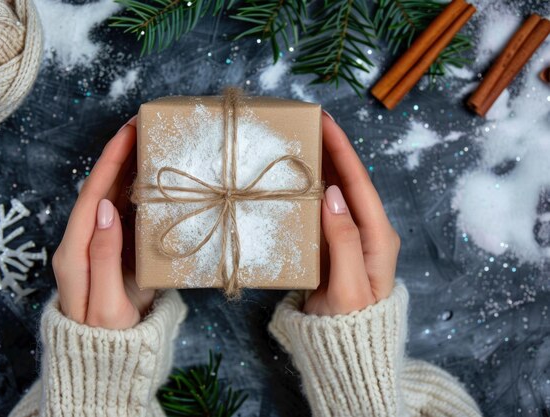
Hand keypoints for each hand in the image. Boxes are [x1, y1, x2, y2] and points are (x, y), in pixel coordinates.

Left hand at [51, 116, 154, 328]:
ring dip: (128, 168)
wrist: (108, 357)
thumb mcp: (105, 302)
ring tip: (148, 141)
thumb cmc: (107, 336)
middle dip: (119, 155)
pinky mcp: (114, 250)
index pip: (91, 196)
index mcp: (75, 251)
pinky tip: (151, 177)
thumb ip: (103, 255)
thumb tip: (105, 206)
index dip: (109, 162)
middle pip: (100, 189)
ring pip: (113, 197)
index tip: (127, 132)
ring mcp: (99, 245)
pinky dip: (137, 190)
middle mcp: (84, 241)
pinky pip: (124, 213)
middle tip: (141, 125)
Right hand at [304, 112, 399, 315]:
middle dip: (331, 149)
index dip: (342, 149)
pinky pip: (321, 211)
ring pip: (334, 193)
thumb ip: (344, 239)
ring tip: (300, 141)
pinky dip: (309, 190)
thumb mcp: (350, 284)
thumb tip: (331, 194)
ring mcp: (349, 238)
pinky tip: (295, 180)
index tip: (325, 121)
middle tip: (308, 122)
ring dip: (320, 166)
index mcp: (378, 236)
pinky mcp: (333, 246)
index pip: (358, 182)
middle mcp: (367, 230)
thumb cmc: (350, 324)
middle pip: (348, 181)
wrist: (346, 353)